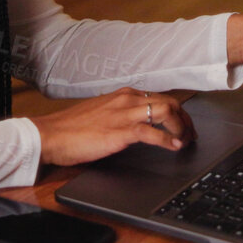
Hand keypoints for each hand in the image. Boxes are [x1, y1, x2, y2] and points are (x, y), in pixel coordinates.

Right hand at [33, 87, 195, 165]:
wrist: (51, 135)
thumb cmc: (72, 128)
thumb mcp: (102, 114)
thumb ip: (121, 115)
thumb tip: (139, 125)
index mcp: (123, 95)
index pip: (160, 97)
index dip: (178, 112)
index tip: (184, 125)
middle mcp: (127, 99)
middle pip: (170, 102)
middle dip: (186, 119)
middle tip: (191, 135)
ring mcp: (124, 114)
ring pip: (166, 111)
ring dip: (181, 128)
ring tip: (186, 141)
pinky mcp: (120, 131)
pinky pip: (152, 132)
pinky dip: (168, 140)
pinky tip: (174, 147)